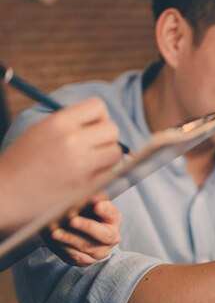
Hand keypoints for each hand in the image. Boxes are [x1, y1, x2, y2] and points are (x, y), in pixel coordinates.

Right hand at [0, 98, 120, 232]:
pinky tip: (86, 179)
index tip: (90, 128)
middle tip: (93, 148)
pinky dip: (102, 177)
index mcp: (58, 123)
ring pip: (116, 153)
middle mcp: (72, 141)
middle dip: (106, 138)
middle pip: (112, 130)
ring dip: (108, 158)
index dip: (98, 117)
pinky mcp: (86, 188)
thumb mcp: (40, 131)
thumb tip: (101, 120)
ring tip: (90, 163)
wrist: (3, 195)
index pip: (98, 107)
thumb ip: (69, 123)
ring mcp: (81, 166)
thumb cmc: (20, 163)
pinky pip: (109, 175)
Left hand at [47, 200, 121, 266]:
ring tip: (55, 232)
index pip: (112, 214)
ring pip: (86, 247)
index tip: (97, 205)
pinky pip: (76, 256)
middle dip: (87, 227)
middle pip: (103, 235)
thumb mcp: (89, 202)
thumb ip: (89, 195)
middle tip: (73, 220)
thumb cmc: (83, 212)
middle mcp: (111, 237)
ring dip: (69, 239)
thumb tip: (85, 184)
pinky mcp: (87, 261)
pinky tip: (54, 240)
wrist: (78, 232)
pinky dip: (64, 248)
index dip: (106, 210)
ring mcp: (100, 251)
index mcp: (114, 219)